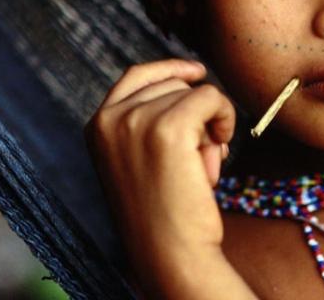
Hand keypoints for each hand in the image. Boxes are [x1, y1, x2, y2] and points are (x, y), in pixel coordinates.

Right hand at [85, 59, 242, 297]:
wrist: (169, 255)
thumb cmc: (164, 214)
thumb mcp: (141, 159)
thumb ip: (150, 121)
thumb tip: (193, 79)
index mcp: (97, 125)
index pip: (136, 75)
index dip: (171, 68)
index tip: (198, 73)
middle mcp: (110, 118)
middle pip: (171, 83)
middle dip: (195, 112)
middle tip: (202, 154)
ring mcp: (136, 120)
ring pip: (194, 91)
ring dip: (211, 123)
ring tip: (203, 165)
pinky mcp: (168, 127)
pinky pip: (211, 98)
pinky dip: (225, 118)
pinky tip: (220, 152)